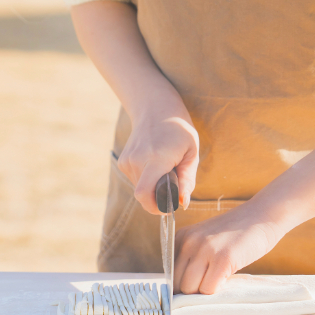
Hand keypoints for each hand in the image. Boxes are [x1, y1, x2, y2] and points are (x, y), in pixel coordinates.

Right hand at [116, 97, 198, 215]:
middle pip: (143, 195)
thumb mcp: (192, 152)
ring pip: (139, 189)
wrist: (155, 108)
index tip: (170, 206)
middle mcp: (137, 159)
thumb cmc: (179, 129)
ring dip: (153, 187)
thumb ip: (187, 180)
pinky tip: (155, 164)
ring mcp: (127, 160)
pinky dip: (147, 180)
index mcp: (156, 157)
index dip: (157, 207)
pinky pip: (135, 181)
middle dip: (158, 198)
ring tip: (165, 169)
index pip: (145, 194)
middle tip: (173, 184)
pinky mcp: (123, 161)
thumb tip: (183, 203)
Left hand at [173, 204, 282, 293]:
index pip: (170, 274)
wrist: (262, 216)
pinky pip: (209, 289)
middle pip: (178, 284)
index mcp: (181, 237)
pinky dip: (217, 291)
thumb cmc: (236, 234)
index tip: (195, 288)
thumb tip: (182, 293)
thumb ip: (192, 259)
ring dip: (204, 293)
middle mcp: (189, 242)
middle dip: (193, 292)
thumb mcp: (206, 240)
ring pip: (190, 289)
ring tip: (219, 281)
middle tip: (210, 285)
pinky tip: (227, 278)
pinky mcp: (223, 258)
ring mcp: (205, 249)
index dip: (182, 286)